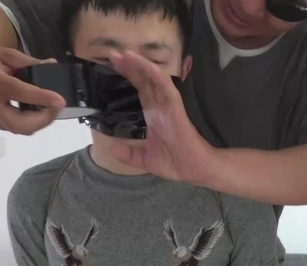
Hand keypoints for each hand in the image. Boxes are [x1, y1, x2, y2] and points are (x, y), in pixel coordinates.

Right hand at [0, 43, 64, 134]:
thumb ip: (30, 62)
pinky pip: (12, 127)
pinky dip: (27, 122)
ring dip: (38, 122)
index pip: (18, 93)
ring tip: (49, 109)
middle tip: (57, 108)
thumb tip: (53, 65)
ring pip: (17, 129)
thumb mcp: (6, 54)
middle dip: (43, 120)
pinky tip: (35, 112)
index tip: (60, 101)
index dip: (41, 98)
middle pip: (18, 124)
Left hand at [107, 50, 217, 184]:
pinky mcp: (176, 109)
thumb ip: (129, 154)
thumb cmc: (175, 163)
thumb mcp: (145, 160)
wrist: (195, 170)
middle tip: (113, 53)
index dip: (128, 76)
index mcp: (153, 115)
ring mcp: (168, 106)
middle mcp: (160, 106)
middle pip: (144, 80)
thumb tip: (111, 148)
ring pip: (154, 80)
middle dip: (130, 66)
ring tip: (125, 54)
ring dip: (140, 66)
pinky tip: (147, 67)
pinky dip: (158, 77)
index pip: (140, 89)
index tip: (113, 64)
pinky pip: (167, 89)